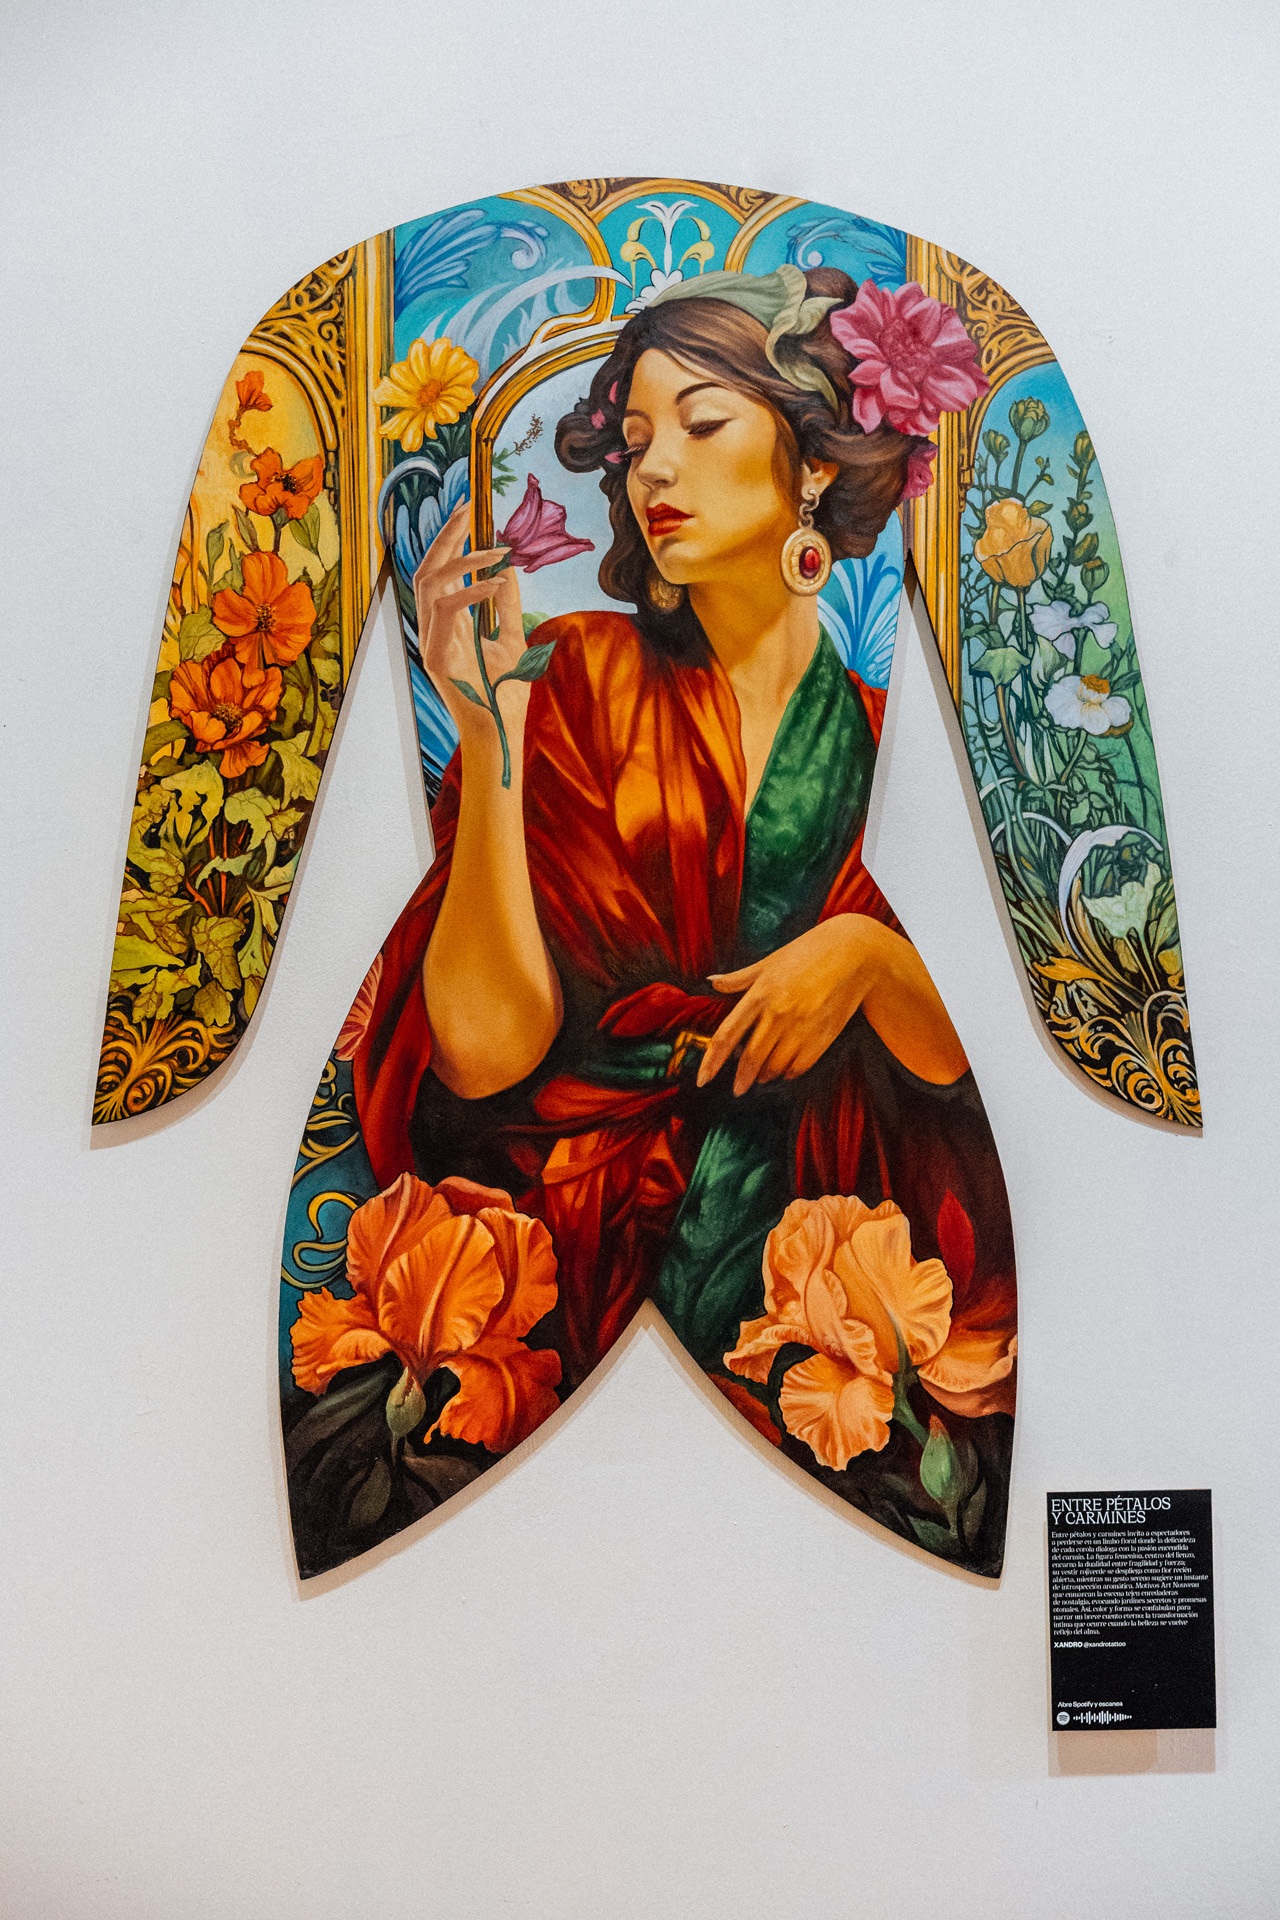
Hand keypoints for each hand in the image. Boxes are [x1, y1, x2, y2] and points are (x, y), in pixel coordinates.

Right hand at [413, 500, 528, 745]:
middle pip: (426, 569)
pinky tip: (496, 582)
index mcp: (447, 625)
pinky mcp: (435, 657)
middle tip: (467, 508)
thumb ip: (507, 606)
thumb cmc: (505, 695)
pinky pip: (446, 611)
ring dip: (462, 561)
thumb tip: (508, 569)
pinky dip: (471, 592)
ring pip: (429, 584)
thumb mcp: (513, 640)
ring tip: (494, 549)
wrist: (500, 734)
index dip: (451, 541)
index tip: (469, 513)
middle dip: (445, 536)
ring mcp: (430, 643)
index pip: (440, 573)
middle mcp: (433, 630)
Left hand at [697, 915, 967, 1093]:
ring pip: (774, 1066)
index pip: (726, 1035)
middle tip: (737, 1088)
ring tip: (761, 1075)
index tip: (702, 1080)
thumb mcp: (770, 962)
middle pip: (750, 1058)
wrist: (855, 954)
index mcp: (760, 994)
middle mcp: (778, 1013)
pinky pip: (799, 1066)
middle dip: (741, 1079)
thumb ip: (740, 978)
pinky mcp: (823, 1037)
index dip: (711, 1062)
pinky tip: (785, 1069)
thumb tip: (712, 982)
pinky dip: (788, 1072)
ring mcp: (801, 1027)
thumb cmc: (809, 952)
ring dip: (764, 1075)